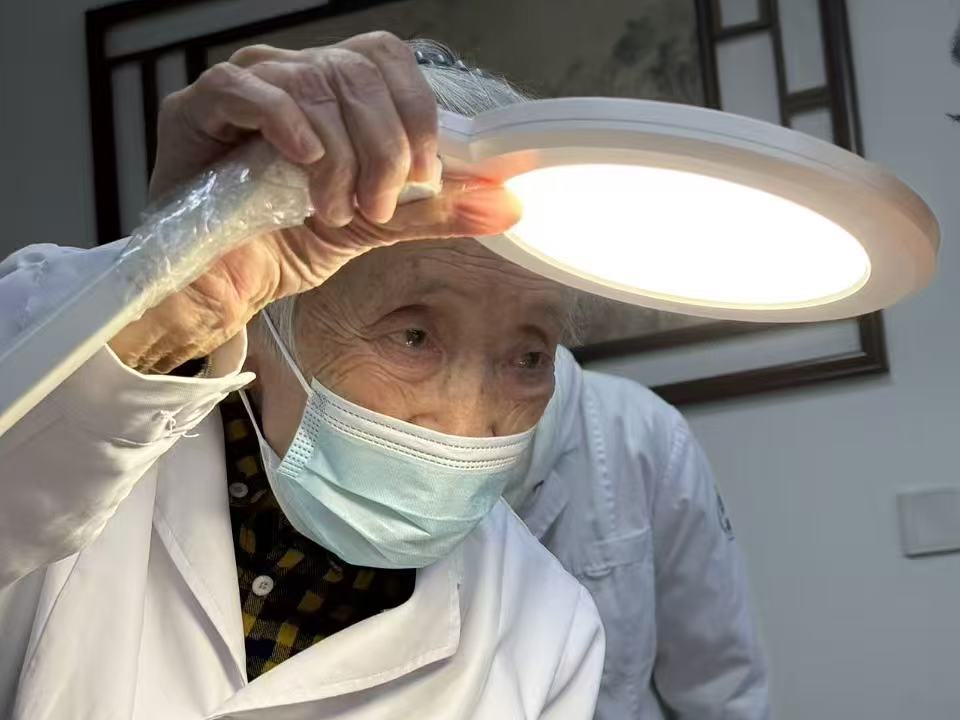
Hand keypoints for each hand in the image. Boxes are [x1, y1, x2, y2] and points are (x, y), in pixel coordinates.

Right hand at [110, 32, 519, 373]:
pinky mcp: (196, 110)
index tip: (424, 174)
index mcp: (333, 92)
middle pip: (357, 71)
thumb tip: (508, 203)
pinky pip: (245, 89)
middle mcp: (291, 76)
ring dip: (340, 157)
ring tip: (333, 211)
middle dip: (383, 146)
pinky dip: (285, 123)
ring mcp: (243, 88)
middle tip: (377, 204)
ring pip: (312, 82)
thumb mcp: (376, 225)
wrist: (227, 285)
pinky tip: (304, 161)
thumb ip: (437, 209)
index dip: (415, 110)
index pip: (386, 59)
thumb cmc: (290, 244)